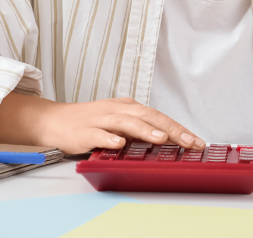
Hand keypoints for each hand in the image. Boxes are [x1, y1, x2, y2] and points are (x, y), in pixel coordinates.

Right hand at [0, 93, 204, 153]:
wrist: (55, 120)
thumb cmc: (90, 122)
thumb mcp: (120, 122)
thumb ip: (142, 129)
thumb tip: (170, 140)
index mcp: (129, 107)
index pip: (160, 117)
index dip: (180, 129)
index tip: (197, 141)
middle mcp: (118, 110)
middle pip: (149, 117)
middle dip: (172, 130)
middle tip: (190, 142)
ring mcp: (101, 119)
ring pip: (127, 123)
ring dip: (145, 131)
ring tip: (162, 139)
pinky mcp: (85, 131)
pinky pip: (99, 135)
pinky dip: (110, 139)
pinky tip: (119, 144)